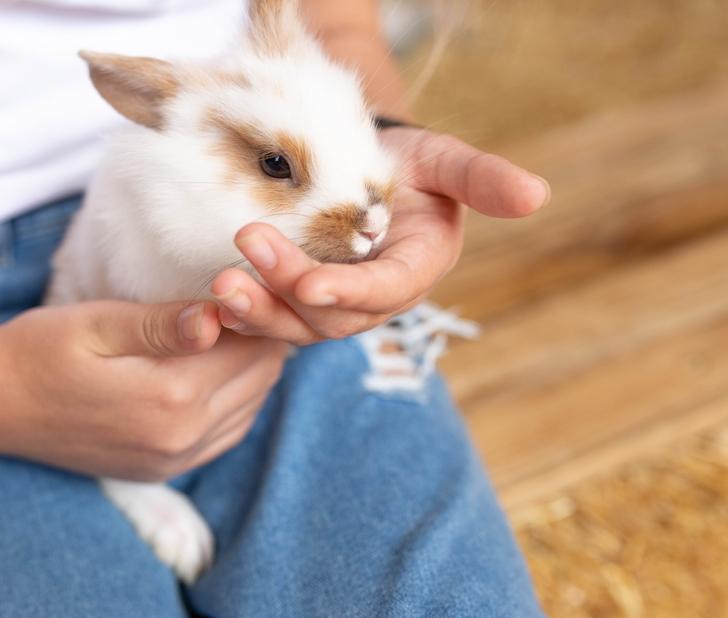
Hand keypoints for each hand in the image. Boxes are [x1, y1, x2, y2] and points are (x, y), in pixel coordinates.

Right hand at [0, 300, 287, 480]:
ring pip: (250, 408)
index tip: (254, 278)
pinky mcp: (163, 470)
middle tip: (249, 297)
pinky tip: (219, 370)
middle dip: (261, 338)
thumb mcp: (97, 324)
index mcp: (170, 397)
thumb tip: (219, 316)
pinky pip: (225, 435)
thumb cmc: (41, 350)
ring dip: (251, 369)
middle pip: (258, 379)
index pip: (252, 348)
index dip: (259, 310)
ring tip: (235, 328)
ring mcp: (173, 461)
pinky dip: (235, 400)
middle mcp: (181, 439)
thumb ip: (161, 324)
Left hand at [209, 128, 550, 343]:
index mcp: (412, 272)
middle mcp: (370, 300)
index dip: (351, 294)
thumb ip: (482, 177)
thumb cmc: (405, 162)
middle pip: (330, 316)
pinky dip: (240, 314)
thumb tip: (538, 194)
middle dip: (288, 290)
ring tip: (221, 286)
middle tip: (247, 248)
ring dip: (257, 310)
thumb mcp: (444, 161)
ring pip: (294, 326)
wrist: (358, 167)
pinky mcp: (292, 302)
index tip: (312, 284)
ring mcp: (329, 305)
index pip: (384, 294)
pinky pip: (268, 317)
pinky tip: (209, 301)